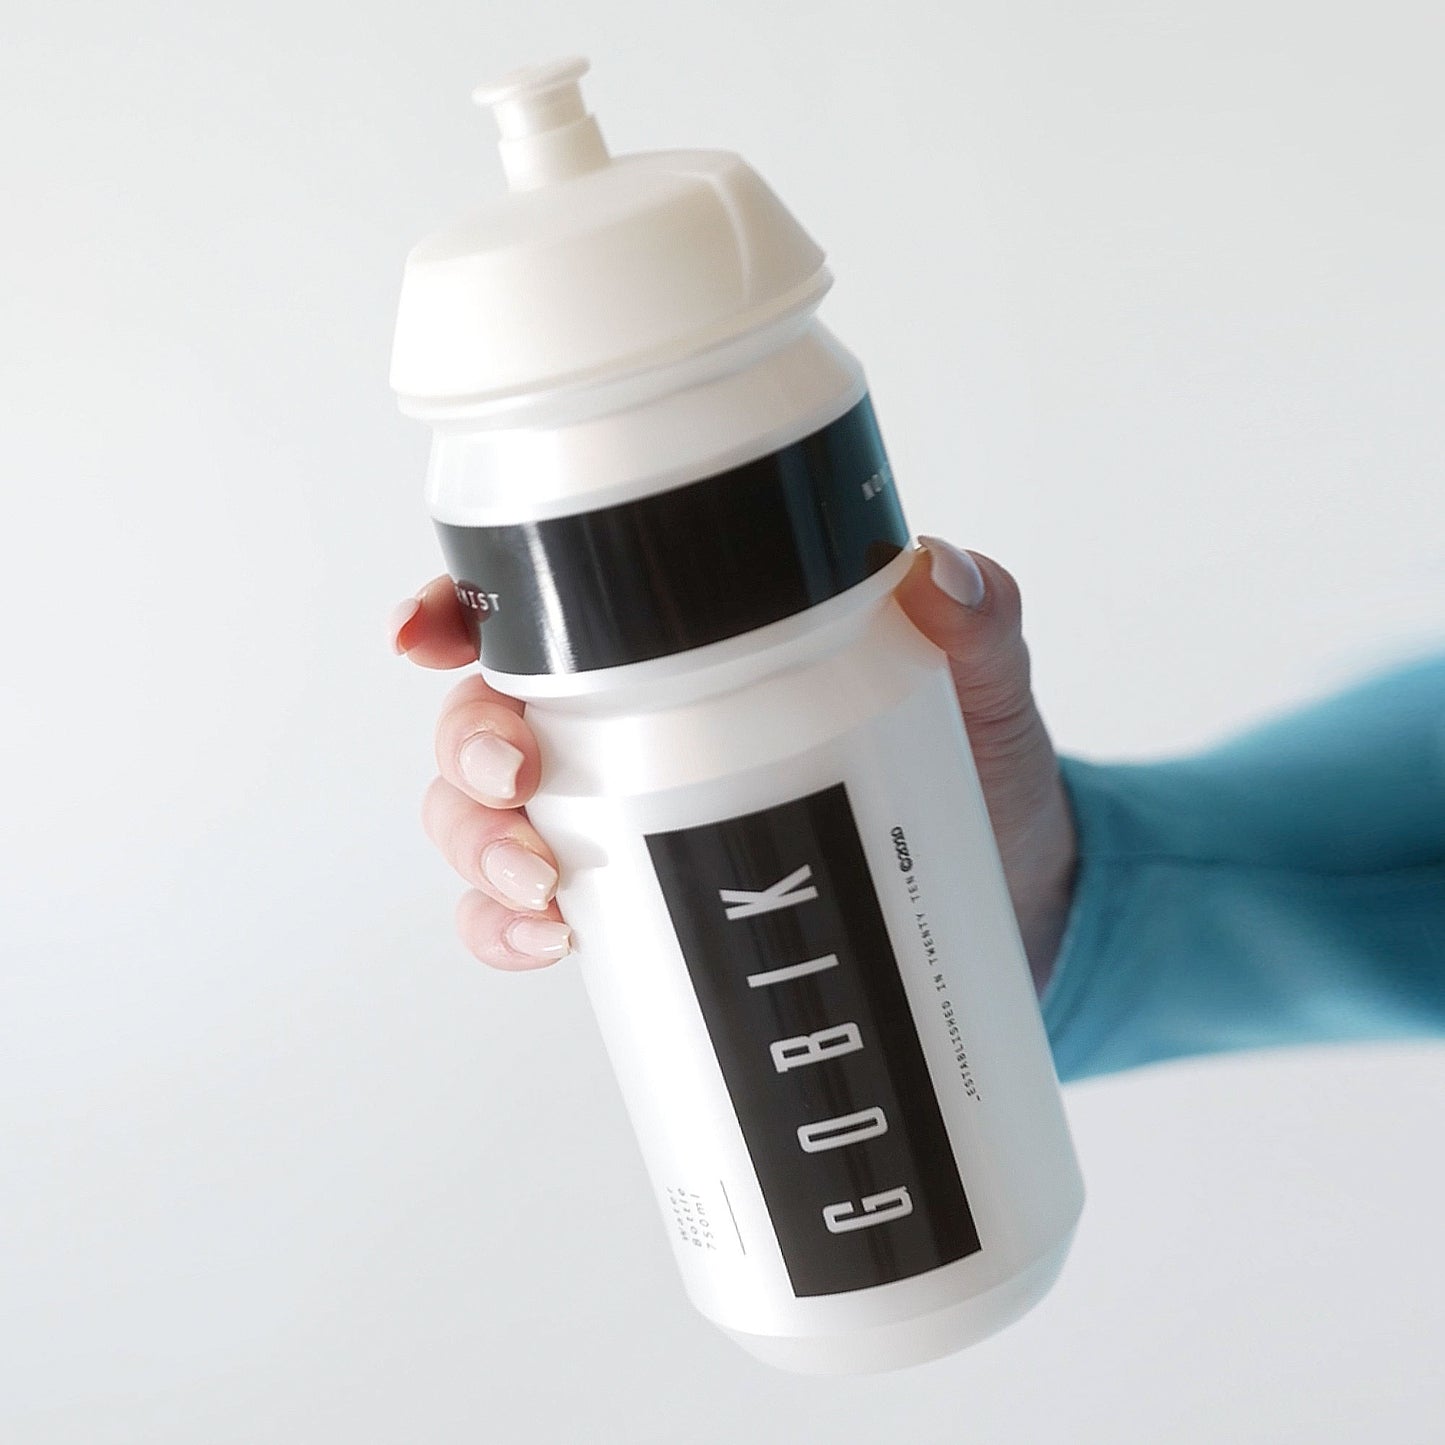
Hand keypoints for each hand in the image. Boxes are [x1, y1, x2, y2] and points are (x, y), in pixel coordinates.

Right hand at [389, 539, 1076, 994]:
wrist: (1002, 908)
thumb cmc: (971, 777)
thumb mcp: (979, 695)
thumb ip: (977, 630)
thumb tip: (941, 575)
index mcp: (690, 650)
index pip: (549, 606)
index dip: (463, 606)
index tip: (429, 631)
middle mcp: (634, 730)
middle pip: (488, 717)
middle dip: (466, 747)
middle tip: (515, 782)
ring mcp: (629, 825)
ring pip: (485, 821)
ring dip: (477, 847)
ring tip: (541, 887)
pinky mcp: (648, 911)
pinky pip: (527, 921)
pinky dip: (504, 933)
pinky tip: (549, 941)